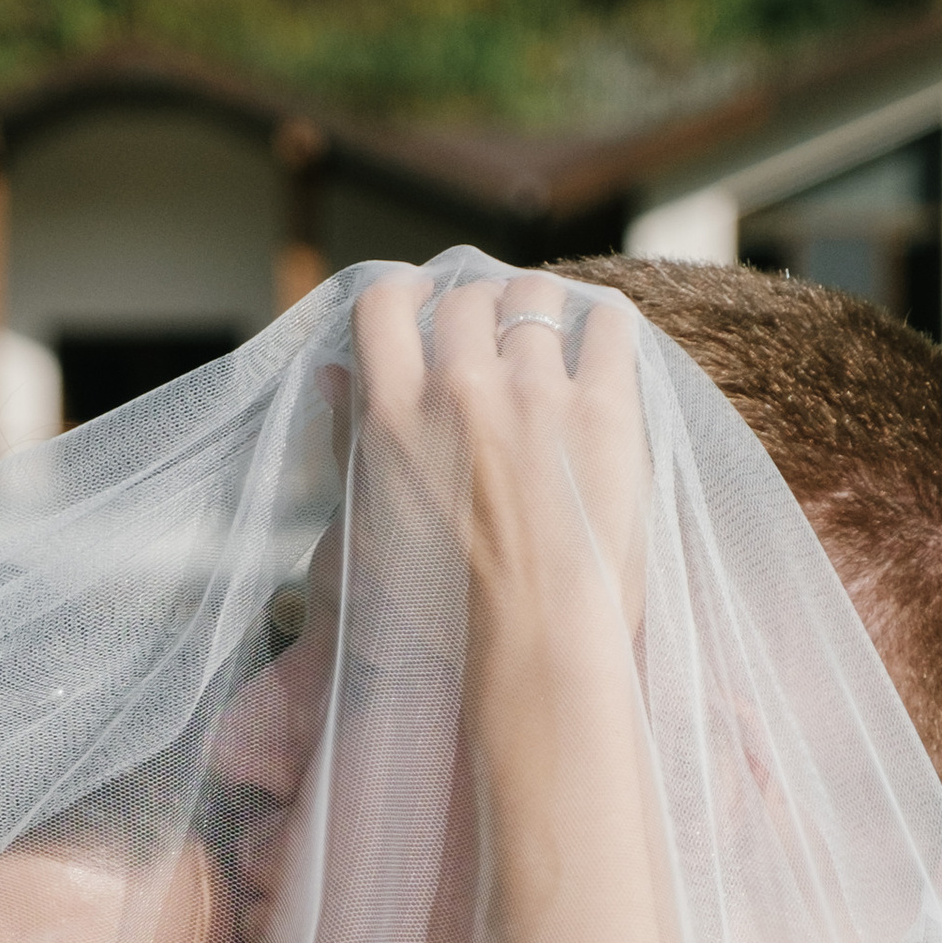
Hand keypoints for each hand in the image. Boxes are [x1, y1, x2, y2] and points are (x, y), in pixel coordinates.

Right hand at [349, 271, 648, 637]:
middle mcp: (459, 389)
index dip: (406, 293)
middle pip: (466, 297)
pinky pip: (609, 323)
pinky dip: (604, 325)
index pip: (380, 303)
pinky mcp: (606, 409)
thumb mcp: (371, 526)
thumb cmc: (445, 609)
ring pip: (537, 294)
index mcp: (391, 417)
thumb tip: (332, 374)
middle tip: (499, 342)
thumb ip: (349, 440)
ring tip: (553, 340)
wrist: (538, 648)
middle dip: (481, 310)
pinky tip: (602, 349)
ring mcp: (536, 393)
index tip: (427, 303)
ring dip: (541, 308)